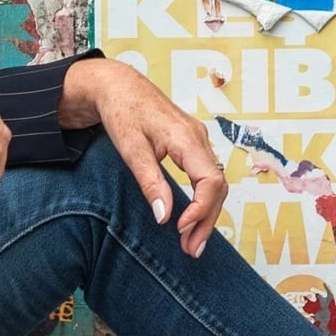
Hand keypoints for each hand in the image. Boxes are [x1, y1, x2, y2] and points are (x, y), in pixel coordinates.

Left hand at [60, 58, 225, 256]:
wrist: (117, 85)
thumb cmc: (122, 112)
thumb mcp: (131, 150)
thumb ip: (150, 182)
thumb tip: (165, 217)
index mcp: (187, 138)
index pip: (211, 180)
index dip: (201, 209)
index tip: (180, 229)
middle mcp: (199, 138)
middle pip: (218, 187)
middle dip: (207, 220)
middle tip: (192, 250)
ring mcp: (198, 140)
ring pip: (215, 183)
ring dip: (206, 213)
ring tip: (191, 242)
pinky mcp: (191, 144)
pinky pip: (206, 176)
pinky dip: (202, 200)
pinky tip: (190, 219)